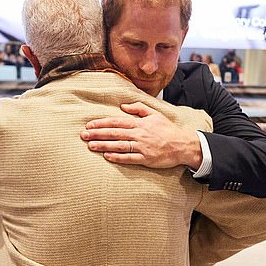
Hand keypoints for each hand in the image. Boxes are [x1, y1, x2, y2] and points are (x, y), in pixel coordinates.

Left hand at [80, 102, 201, 168]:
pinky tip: (107, 156)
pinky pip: (129, 158)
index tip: (89, 125)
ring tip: (91, 145)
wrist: (182, 145)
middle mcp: (138, 134)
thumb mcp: (154, 114)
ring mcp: (141, 147)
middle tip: (83, 135)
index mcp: (139, 123)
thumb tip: (123, 106)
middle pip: (114, 133)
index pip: (116, 122)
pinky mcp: (145, 158)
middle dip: (97, 134)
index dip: (101, 123)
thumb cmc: (167, 129)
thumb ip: (138, 108)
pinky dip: (117, 157)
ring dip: (103, 146)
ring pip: (119, 146)